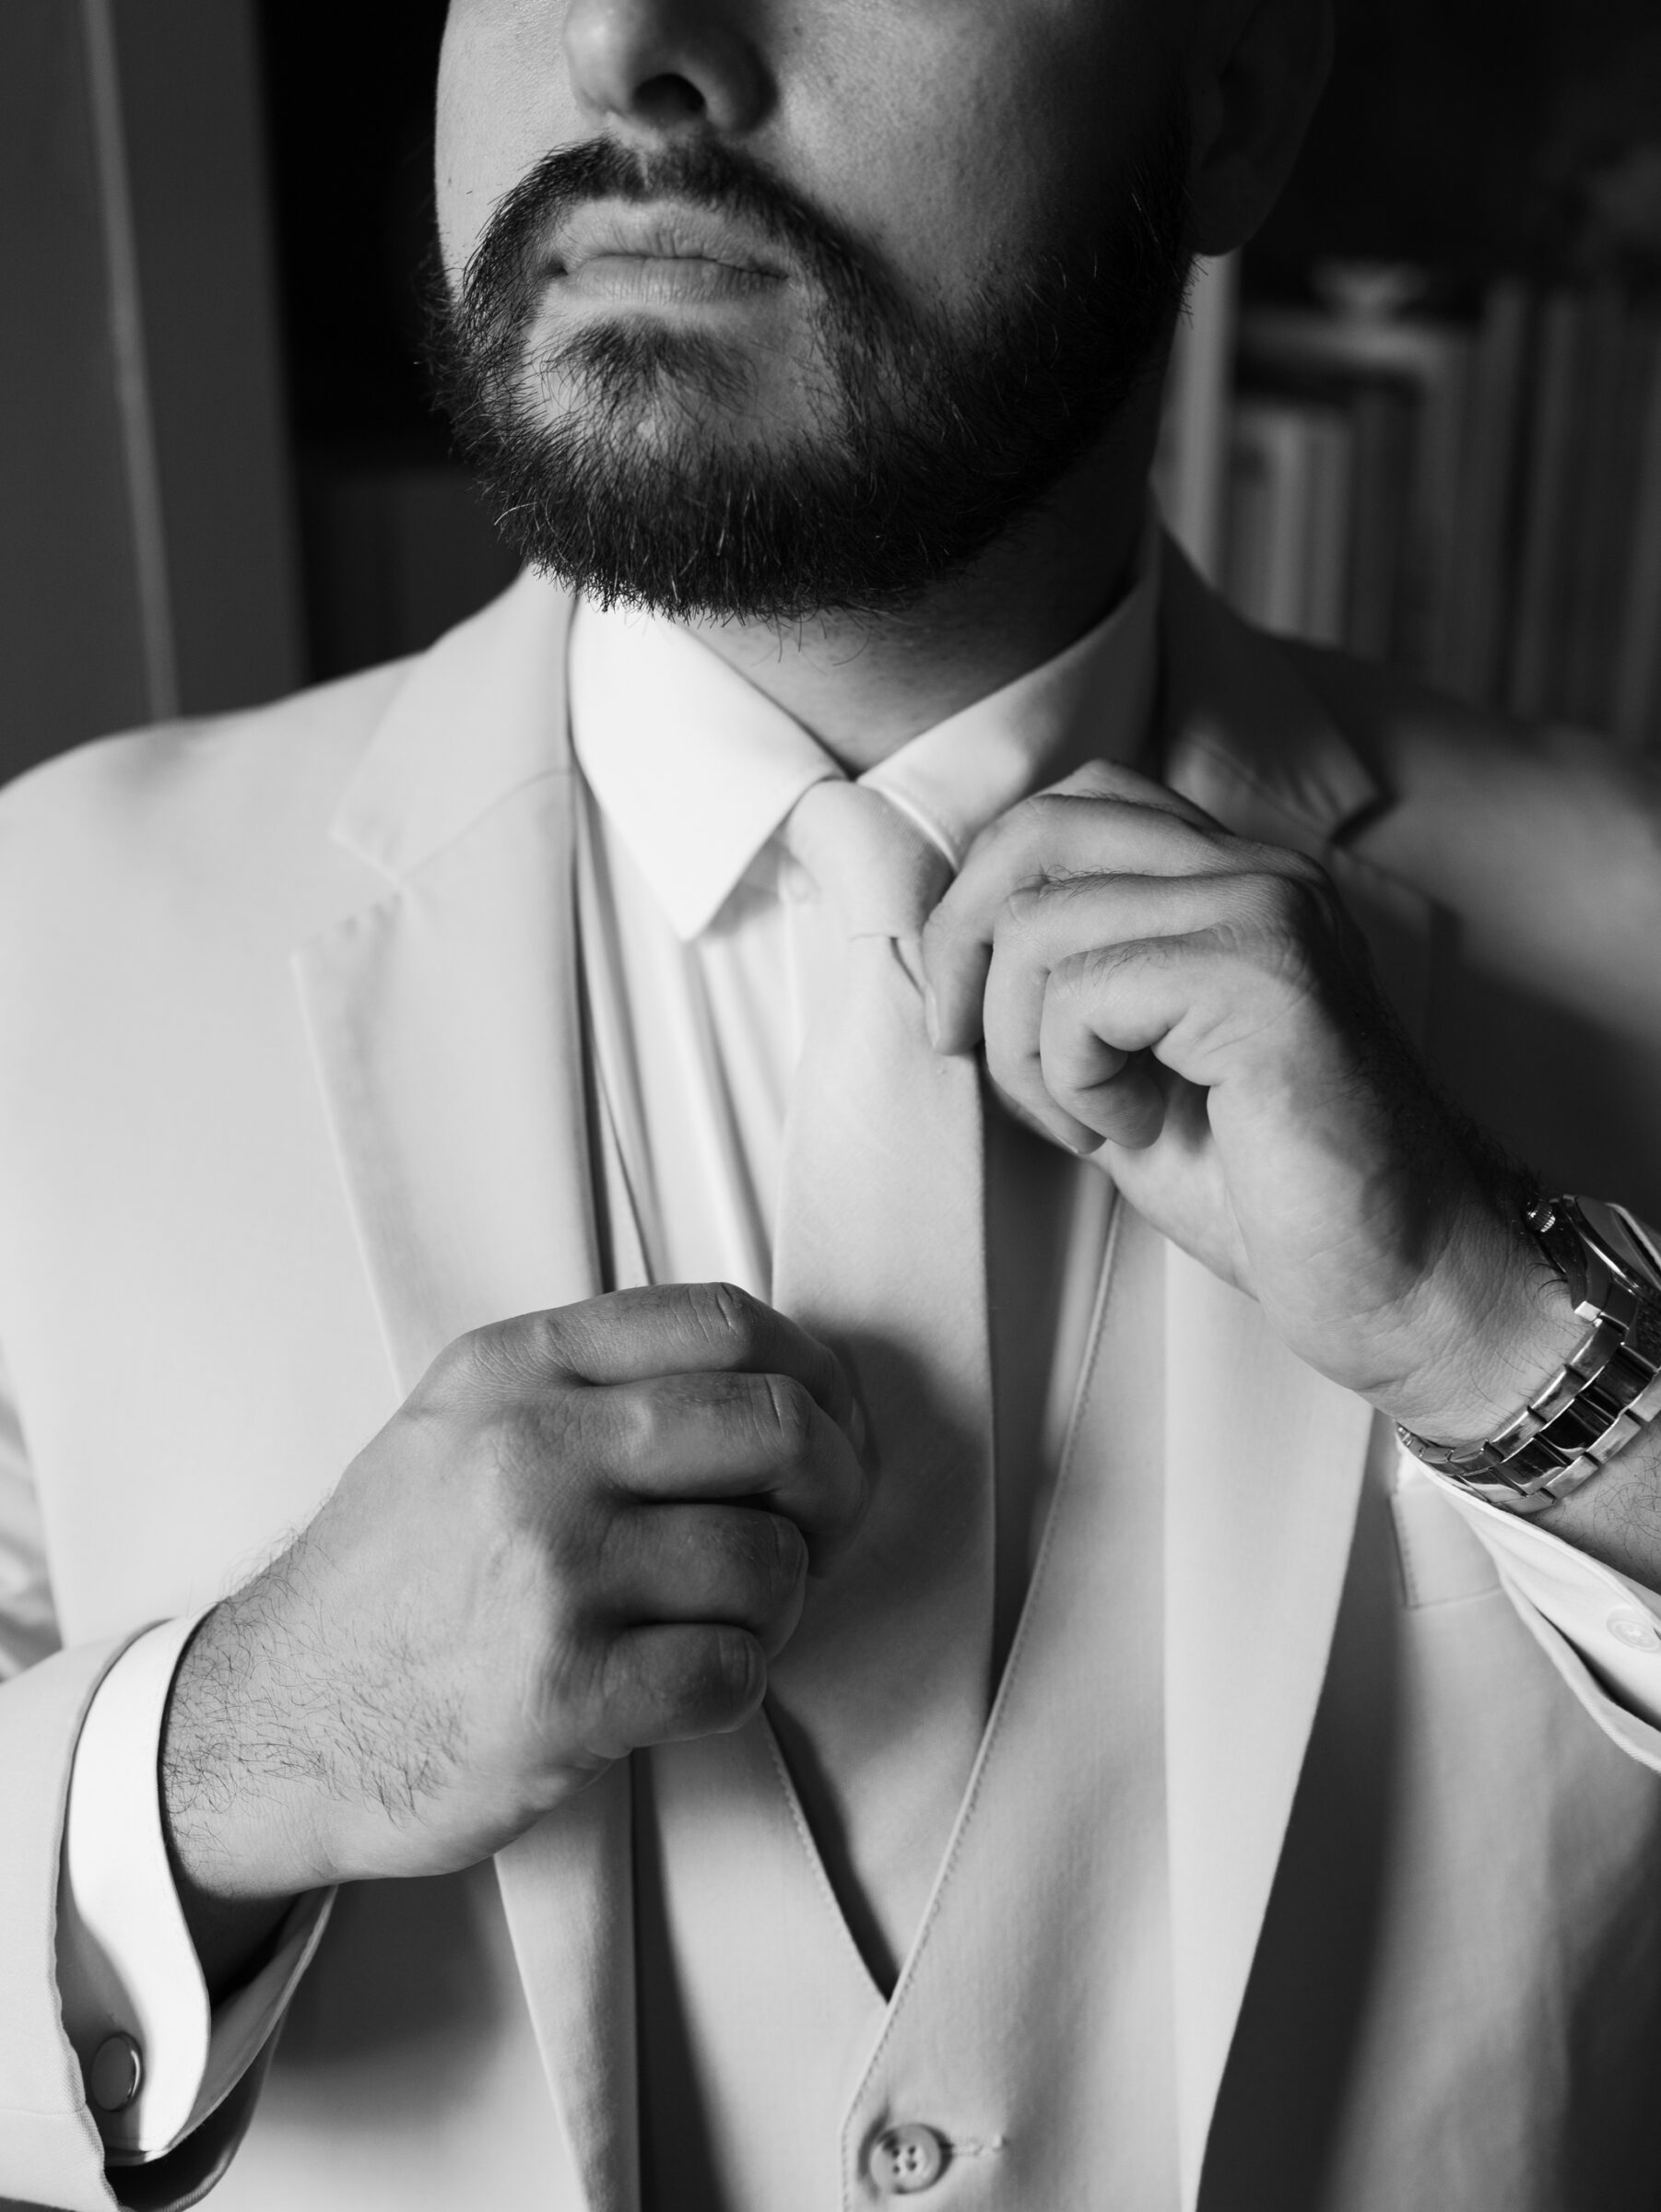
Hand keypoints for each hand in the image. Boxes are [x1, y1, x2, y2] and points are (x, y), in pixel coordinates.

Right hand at [163, 1284, 864, 1925]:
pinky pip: (732, 1670)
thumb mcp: (458, 1422)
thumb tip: (774, 1378)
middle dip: (835, 1482)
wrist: (272, 1720)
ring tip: (733, 1617)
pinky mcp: (563, 1694)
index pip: (723, 1321)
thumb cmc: (392, 1576)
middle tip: (824, 1528)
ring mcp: (549, 1573)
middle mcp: (534, 1452)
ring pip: (769, 1558)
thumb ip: (589, 1380)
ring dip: (783, 1599)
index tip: (830, 1421)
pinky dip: (740, 1679)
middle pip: (775, 1426)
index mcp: (516, 1369)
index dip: (813, 1372)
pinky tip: (693, 1679)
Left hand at [923, 761, 1580, 1438]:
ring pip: (1040, 926)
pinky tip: (1138, 1131)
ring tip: (1099, 1121)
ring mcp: (1271, 914)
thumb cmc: (1266, 1191)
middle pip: (1039, 831)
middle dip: (961, 947)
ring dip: (1026, 1049)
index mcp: (1234, 879)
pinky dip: (1074, 1082)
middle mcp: (1261, 871)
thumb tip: (947, 954)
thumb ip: (1063, 988)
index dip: (981, 897)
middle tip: (960, 1047)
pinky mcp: (1267, 982)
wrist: (1402, 1280)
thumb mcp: (1131, 1066)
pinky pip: (1083, 997)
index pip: (1069, 806)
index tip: (959, 1013)